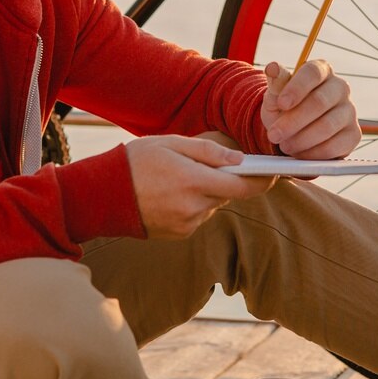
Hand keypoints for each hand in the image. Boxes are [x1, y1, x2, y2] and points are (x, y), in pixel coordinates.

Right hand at [124, 135, 275, 238]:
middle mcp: (194, 208)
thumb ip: (208, 152)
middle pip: (228, 194)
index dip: (264, 181)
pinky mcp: (179, 234)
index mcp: (194, 182)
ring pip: (212, 205)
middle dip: (225, 180)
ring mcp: (187, 224)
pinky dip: (193, 205)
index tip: (276, 173)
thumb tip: (240, 159)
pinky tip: (171, 194)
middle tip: (209, 165)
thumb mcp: (171, 144)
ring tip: (179, 178)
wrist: (101, 195)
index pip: (244, 186)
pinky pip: (198, 216)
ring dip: (206, 192)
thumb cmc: (136, 161)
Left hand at [262, 59, 359, 159]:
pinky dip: (313, 152)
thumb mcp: (276, 95)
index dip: (297, 88)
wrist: (295, 129)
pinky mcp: (353, 134)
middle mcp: (340, 87)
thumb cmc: (286, 107)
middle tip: (274, 135)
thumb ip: (276, 84)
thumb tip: (272, 68)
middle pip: (320, 101)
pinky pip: (335, 146)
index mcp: (322, 70)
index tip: (281, 104)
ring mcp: (350, 111)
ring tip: (285, 145)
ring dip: (301, 139)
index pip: (312, 73)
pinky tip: (299, 153)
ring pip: (327, 126)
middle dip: (293, 121)